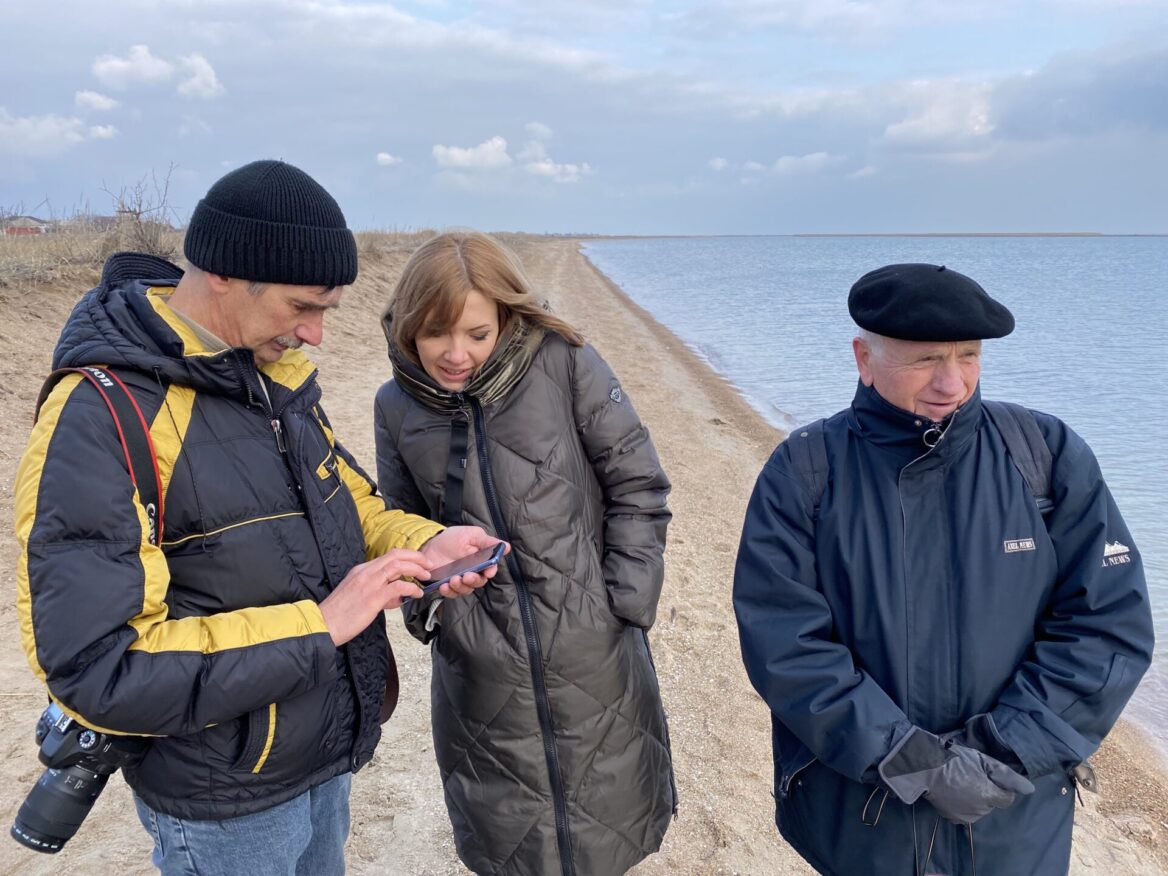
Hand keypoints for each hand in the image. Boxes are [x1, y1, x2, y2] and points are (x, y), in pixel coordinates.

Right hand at [319, 549, 428, 645]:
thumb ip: (378, 592)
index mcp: (361, 570)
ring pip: (398, 565)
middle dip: (416, 557)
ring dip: (416, 569)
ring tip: (426, 576)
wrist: (323, 624)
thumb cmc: (339, 614)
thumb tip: (397, 596)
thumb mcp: (358, 596)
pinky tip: (417, 594)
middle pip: (396, 555)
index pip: (389, 556)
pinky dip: (411, 588)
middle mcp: (365, 572)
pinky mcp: (372, 597)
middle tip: (428, 565)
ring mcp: (369, 583)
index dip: (407, 556)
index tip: (419, 562)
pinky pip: (398, 586)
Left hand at [420, 527, 507, 597]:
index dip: (490, 571)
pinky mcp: (449, 585)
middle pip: (479, 582)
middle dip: (473, 581)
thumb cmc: (453, 538)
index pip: (490, 569)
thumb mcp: (471, 535)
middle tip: (466, 576)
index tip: (488, 572)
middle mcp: (473, 572)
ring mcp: (461, 580)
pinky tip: (443, 586)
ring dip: (460, 587)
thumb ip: (487, 542)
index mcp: (481, 560)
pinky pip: (452, 593)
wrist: (431, 544)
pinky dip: (449, 592)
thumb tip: (506, 546)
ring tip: (452, 579)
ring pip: (466, 590)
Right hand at [878, 726, 1034, 824]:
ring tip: (959, 782)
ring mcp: (964, 816)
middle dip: (986, 791)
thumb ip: (1007, 776)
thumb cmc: (953, 759)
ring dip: (974, 798)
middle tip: (970, 774)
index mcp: (988, 796)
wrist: (922, 766)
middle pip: (992, 804)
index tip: (987, 775)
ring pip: (978, 809)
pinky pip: (964, 812)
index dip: (1000, 786)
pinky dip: (961, 804)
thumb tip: (1030, 789)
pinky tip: (951, 790)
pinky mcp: (951, 817)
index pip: (1007, 799)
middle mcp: (979, 811)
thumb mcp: (982, 760)